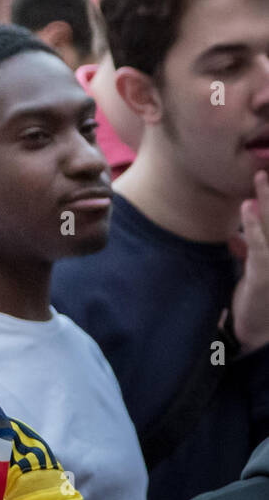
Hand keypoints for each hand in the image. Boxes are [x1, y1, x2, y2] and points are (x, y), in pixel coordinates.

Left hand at [229, 170, 268, 351]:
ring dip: (267, 201)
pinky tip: (247, 208)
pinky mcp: (265, 275)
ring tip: (260, 177)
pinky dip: (254, 226)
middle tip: (267, 167)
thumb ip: (249, 251)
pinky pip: (261, 247)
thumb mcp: (254, 271)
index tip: (268, 173)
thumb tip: (235, 237)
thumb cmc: (258, 300)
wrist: (259, 332)